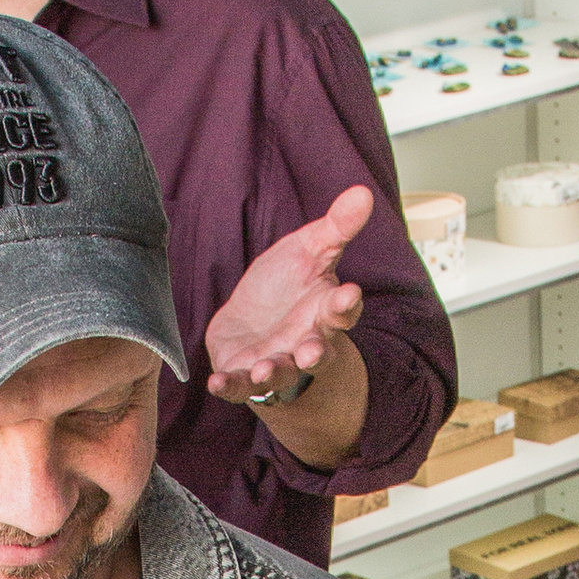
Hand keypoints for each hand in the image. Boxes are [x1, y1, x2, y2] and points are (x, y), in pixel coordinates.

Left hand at [204, 186, 371, 404]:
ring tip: (264, 369)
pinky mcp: (242, 373)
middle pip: (316, 353)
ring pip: (278, 373)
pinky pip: (237, 386)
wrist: (257, 318)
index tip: (350, 294)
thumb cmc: (290, 284)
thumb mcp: (311, 249)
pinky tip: (215, 383)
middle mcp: (303, 344)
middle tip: (312, 352)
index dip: (346, 304)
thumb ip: (336, 228)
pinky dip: (227, 387)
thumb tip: (364, 192)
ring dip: (272, 372)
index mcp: (324, 313)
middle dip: (314, 354)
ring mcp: (274, 362)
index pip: (341, 311)